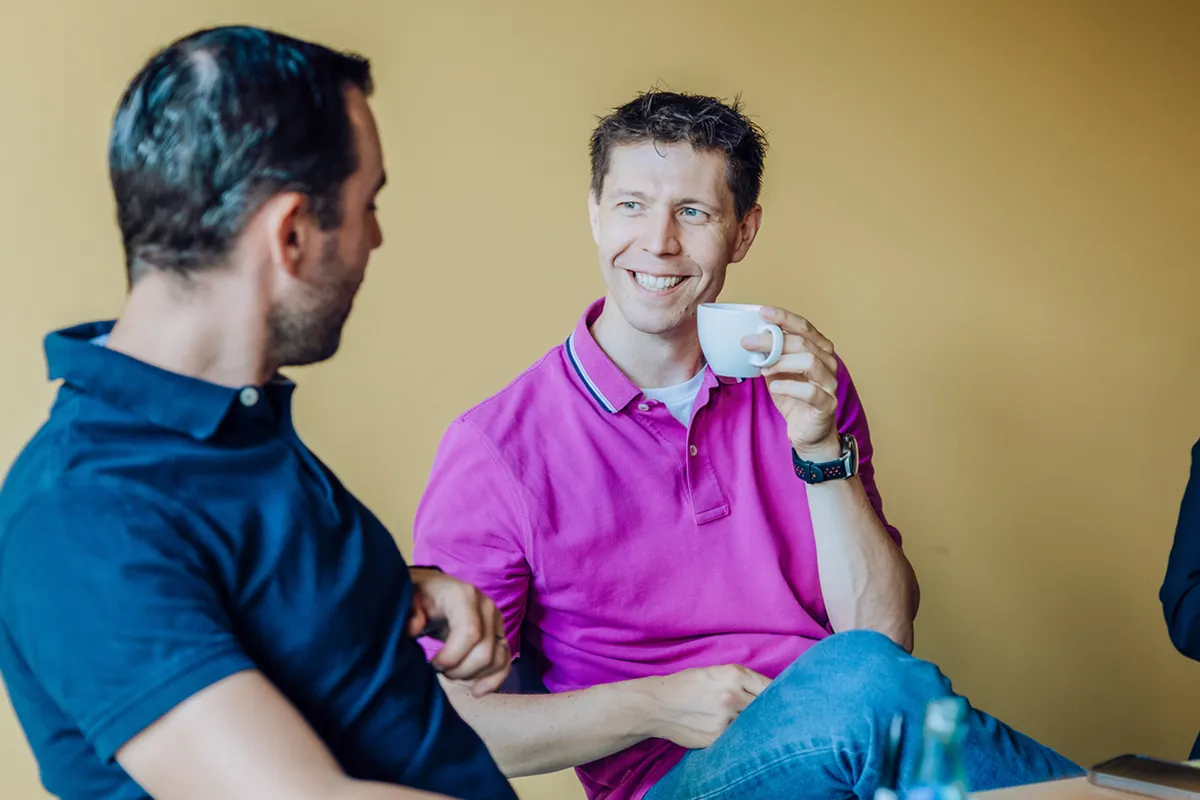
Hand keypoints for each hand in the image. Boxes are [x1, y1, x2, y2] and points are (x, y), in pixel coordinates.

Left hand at [408, 567, 510, 696]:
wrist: (434, 591)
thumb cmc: (420, 597)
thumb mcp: (409, 598)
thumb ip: (410, 611)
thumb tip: (413, 628)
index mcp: (464, 595)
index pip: (470, 633)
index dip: (452, 657)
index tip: (432, 664)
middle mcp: (486, 606)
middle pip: (484, 652)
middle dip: (460, 671)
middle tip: (440, 671)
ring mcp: (496, 621)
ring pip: (497, 660)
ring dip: (473, 676)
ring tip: (452, 675)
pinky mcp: (500, 634)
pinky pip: (505, 662)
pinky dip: (494, 680)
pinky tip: (477, 691)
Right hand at [638, 664, 771, 748]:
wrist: (657, 705)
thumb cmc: (686, 684)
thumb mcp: (714, 671)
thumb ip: (741, 680)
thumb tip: (770, 692)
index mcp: (734, 674)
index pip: (771, 686)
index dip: (781, 694)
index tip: (786, 699)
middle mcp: (732, 696)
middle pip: (766, 707)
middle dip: (771, 711)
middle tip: (777, 715)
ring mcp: (725, 719)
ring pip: (754, 724)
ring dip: (755, 725)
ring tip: (751, 725)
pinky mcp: (718, 737)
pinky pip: (738, 738)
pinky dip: (740, 736)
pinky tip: (735, 733)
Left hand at [742, 306, 840, 457]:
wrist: (808, 432)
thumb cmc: (794, 398)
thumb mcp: (778, 372)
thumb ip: (771, 356)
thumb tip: (751, 339)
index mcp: (819, 350)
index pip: (804, 327)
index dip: (784, 318)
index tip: (763, 312)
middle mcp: (828, 362)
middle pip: (803, 343)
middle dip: (773, 340)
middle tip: (748, 342)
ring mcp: (830, 383)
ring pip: (810, 361)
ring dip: (782, 362)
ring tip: (763, 368)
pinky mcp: (827, 404)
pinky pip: (811, 391)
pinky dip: (789, 386)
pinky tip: (775, 386)